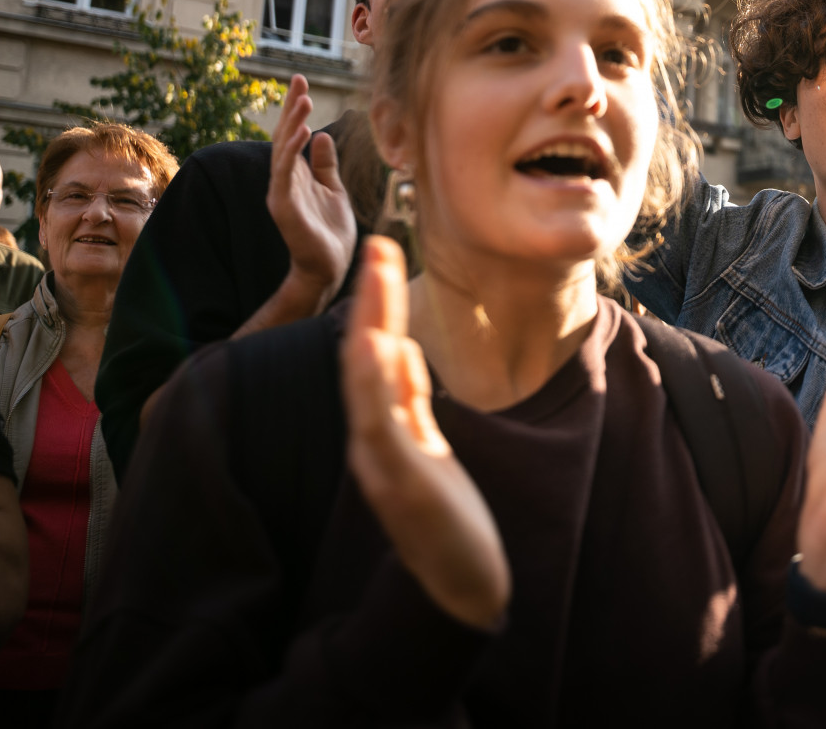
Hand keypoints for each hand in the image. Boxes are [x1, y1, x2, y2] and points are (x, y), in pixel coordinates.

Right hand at [265, 76, 356, 318]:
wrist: (329, 266)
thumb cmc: (330, 230)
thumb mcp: (332, 188)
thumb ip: (324, 164)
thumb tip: (320, 134)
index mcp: (297, 174)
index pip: (293, 134)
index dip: (296, 108)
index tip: (302, 82)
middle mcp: (285, 179)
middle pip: (284, 136)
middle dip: (291, 107)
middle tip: (299, 80)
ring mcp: (281, 192)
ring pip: (283, 150)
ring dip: (292, 123)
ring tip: (303, 100)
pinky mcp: (283, 206)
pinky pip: (285, 173)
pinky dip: (292, 151)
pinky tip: (302, 131)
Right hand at [341, 238, 509, 629]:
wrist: (461, 582)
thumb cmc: (445, 516)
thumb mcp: (431, 444)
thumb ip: (411, 399)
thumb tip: (400, 348)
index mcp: (383, 426)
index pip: (375, 352)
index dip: (376, 303)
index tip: (384, 251)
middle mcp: (373, 439)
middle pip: (365, 356)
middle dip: (371, 300)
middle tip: (379, 243)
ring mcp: (383, 461)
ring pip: (366, 382)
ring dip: (370, 325)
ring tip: (377, 274)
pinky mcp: (400, 484)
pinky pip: (381, 426)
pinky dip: (374, 384)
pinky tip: (377, 346)